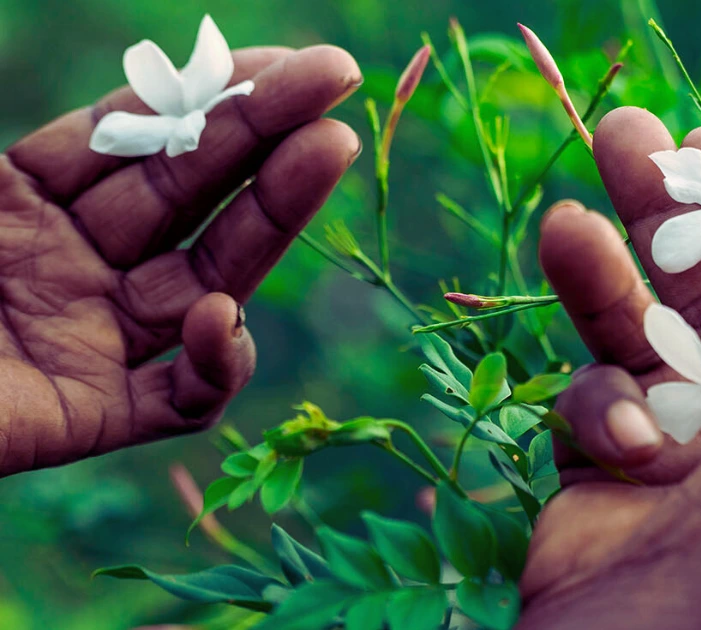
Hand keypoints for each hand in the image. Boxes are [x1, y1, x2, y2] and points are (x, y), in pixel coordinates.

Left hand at [0, 46, 361, 475]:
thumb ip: (42, 146)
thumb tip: (128, 68)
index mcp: (17, 199)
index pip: (135, 138)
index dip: (207, 95)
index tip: (279, 61)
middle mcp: (69, 263)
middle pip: (189, 195)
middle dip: (264, 137)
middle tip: (333, 88)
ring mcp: (90, 340)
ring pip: (208, 278)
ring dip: (273, 220)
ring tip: (328, 154)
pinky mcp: (93, 416)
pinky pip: (180, 399)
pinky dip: (212, 366)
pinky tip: (214, 323)